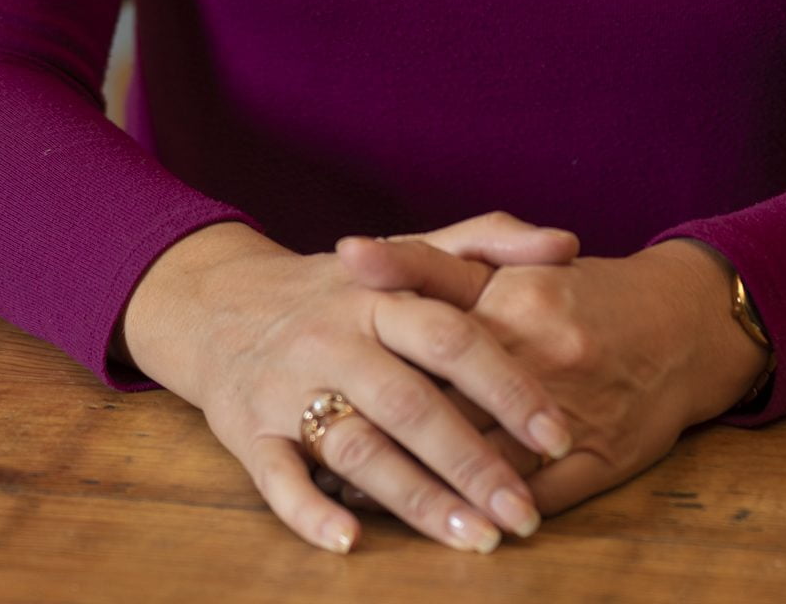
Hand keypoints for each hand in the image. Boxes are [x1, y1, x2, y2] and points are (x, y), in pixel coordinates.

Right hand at [114, 221, 576, 556]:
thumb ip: (486, 241)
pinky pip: (277, 478)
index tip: (561, 434)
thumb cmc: (337, 288)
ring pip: (356, 447)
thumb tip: (566, 242)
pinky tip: (350, 542)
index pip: (453, 338)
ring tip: (475, 538)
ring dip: (416, 498)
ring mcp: (288, 387)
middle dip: (473, 461)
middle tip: (526, 513)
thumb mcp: (406, 252)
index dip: (508, 386)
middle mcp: (334, 339)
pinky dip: (310, 512)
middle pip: (411, 402)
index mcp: (379, 295)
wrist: (218, 302)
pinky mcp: (248, 432)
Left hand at [334, 224, 768, 519]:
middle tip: (329, 465)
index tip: (322, 400)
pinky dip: (488, 516)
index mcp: (510, 301)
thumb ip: (421, 263)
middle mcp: (541, 353)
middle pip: (450, 409)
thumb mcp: (500, 266)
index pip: (424, 341)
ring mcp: (572, 412)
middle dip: (390, 444)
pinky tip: (451, 525)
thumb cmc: (575, 292)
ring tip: (372, 506)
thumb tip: (346, 251)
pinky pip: (533, 501)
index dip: (373, 377)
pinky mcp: (600, 462)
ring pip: (487, 465)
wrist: (680, 324)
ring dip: (431, 491)